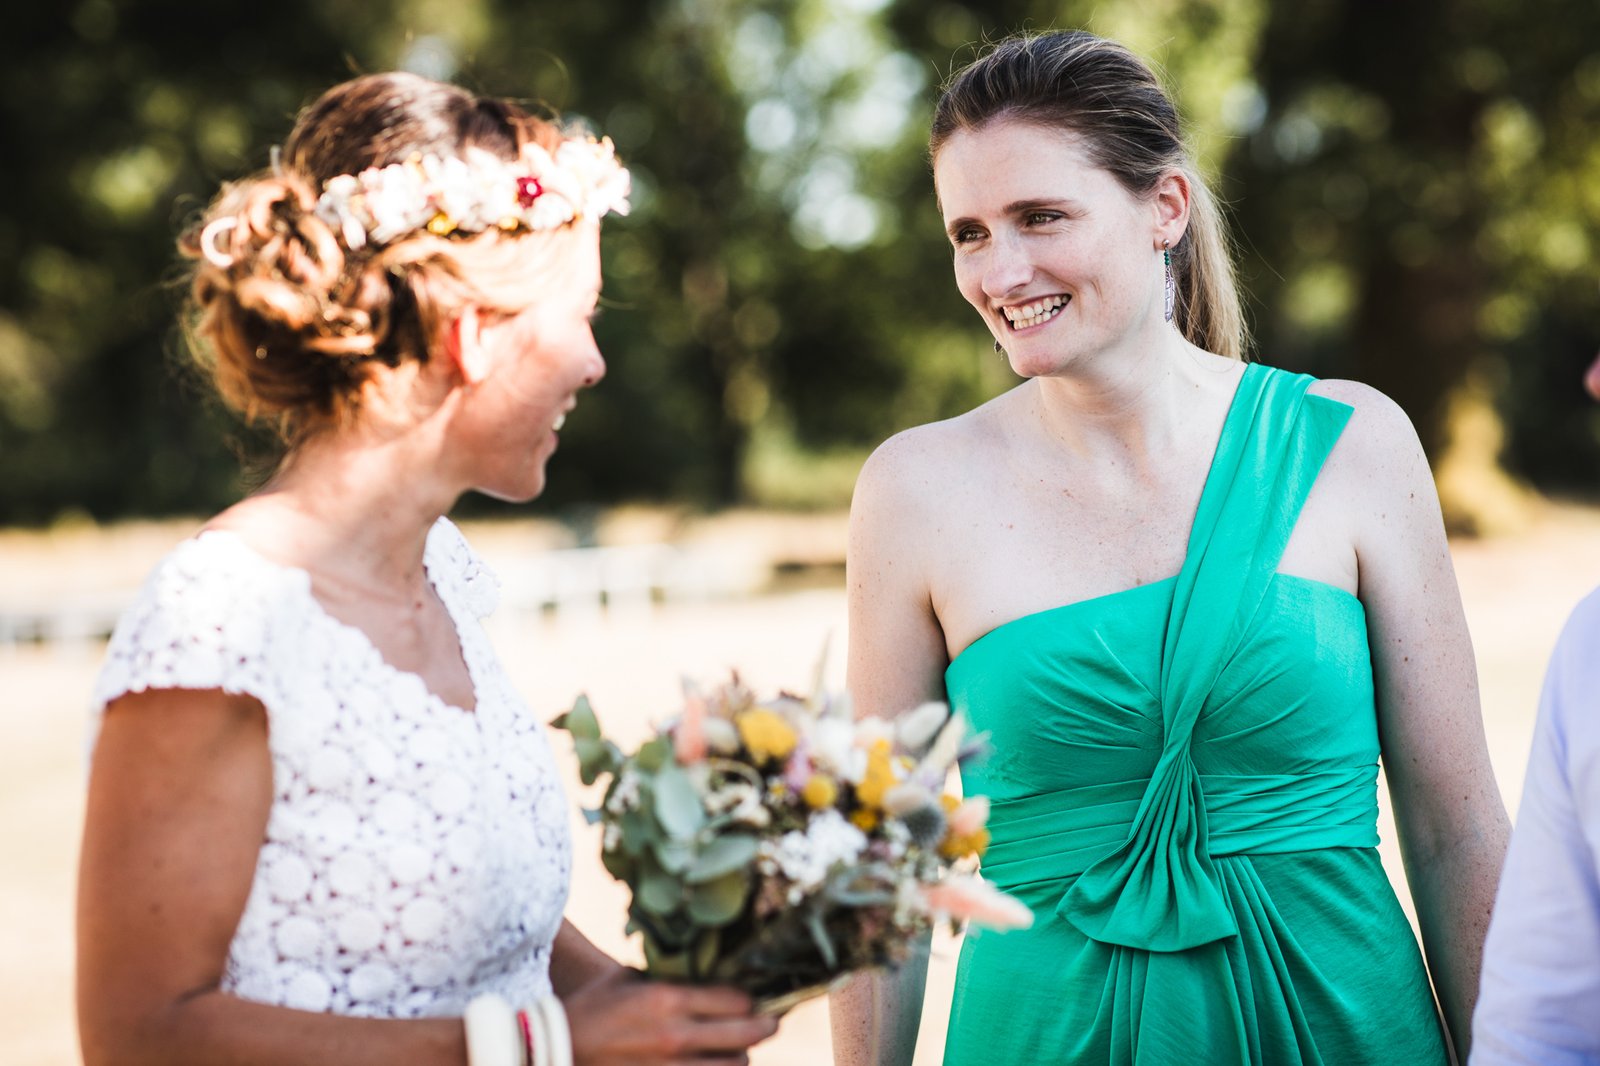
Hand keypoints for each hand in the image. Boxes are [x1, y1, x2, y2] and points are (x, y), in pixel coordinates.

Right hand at [564, 972, 779, 1065]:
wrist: (557, 1048)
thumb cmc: (592, 1007)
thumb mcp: (629, 978)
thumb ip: (668, 976)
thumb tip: (703, 970)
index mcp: (667, 1000)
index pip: (735, 1001)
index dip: (751, 999)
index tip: (754, 997)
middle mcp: (675, 1036)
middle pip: (745, 1036)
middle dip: (765, 1026)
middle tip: (771, 1022)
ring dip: (742, 1057)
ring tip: (742, 1049)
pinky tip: (719, 1064)